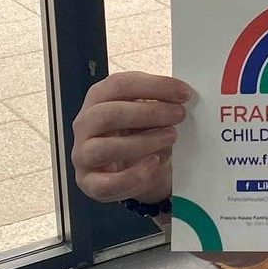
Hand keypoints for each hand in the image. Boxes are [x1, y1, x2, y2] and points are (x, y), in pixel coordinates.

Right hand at [72, 71, 190, 205]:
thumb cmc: (141, 134)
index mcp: (99, 98)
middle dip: (150, 113)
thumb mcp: (149, 114)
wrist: (137, 171)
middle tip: (180, 115)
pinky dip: (133, 176)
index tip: (184, 92)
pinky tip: (154, 164)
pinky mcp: (89, 183)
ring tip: (171, 137)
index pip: (119, 85)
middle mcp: (86, 124)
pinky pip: (106, 184)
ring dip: (143, 142)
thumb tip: (182, 96)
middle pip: (110, 114)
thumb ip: (160, 102)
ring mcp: (83, 154)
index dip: (154, 86)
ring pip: (105, 148)